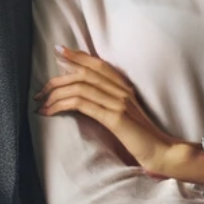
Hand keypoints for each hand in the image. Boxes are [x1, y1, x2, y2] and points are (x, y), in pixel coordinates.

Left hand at [35, 47, 199, 178]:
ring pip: (80, 86)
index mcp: (124, 88)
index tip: (59, 51)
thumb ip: (108, 105)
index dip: (77, 55)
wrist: (162, 152)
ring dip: (55, 94)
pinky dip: (62, 105)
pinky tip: (51, 111)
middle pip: (84, 73)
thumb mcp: (124, 116)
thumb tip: (84, 101)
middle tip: (40, 90)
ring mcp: (119, 102)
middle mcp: (122, 90)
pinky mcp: (115, 117)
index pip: (98, 64)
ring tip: (41, 104)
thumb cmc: (142, 139)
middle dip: (58, 79)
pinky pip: (83, 104)